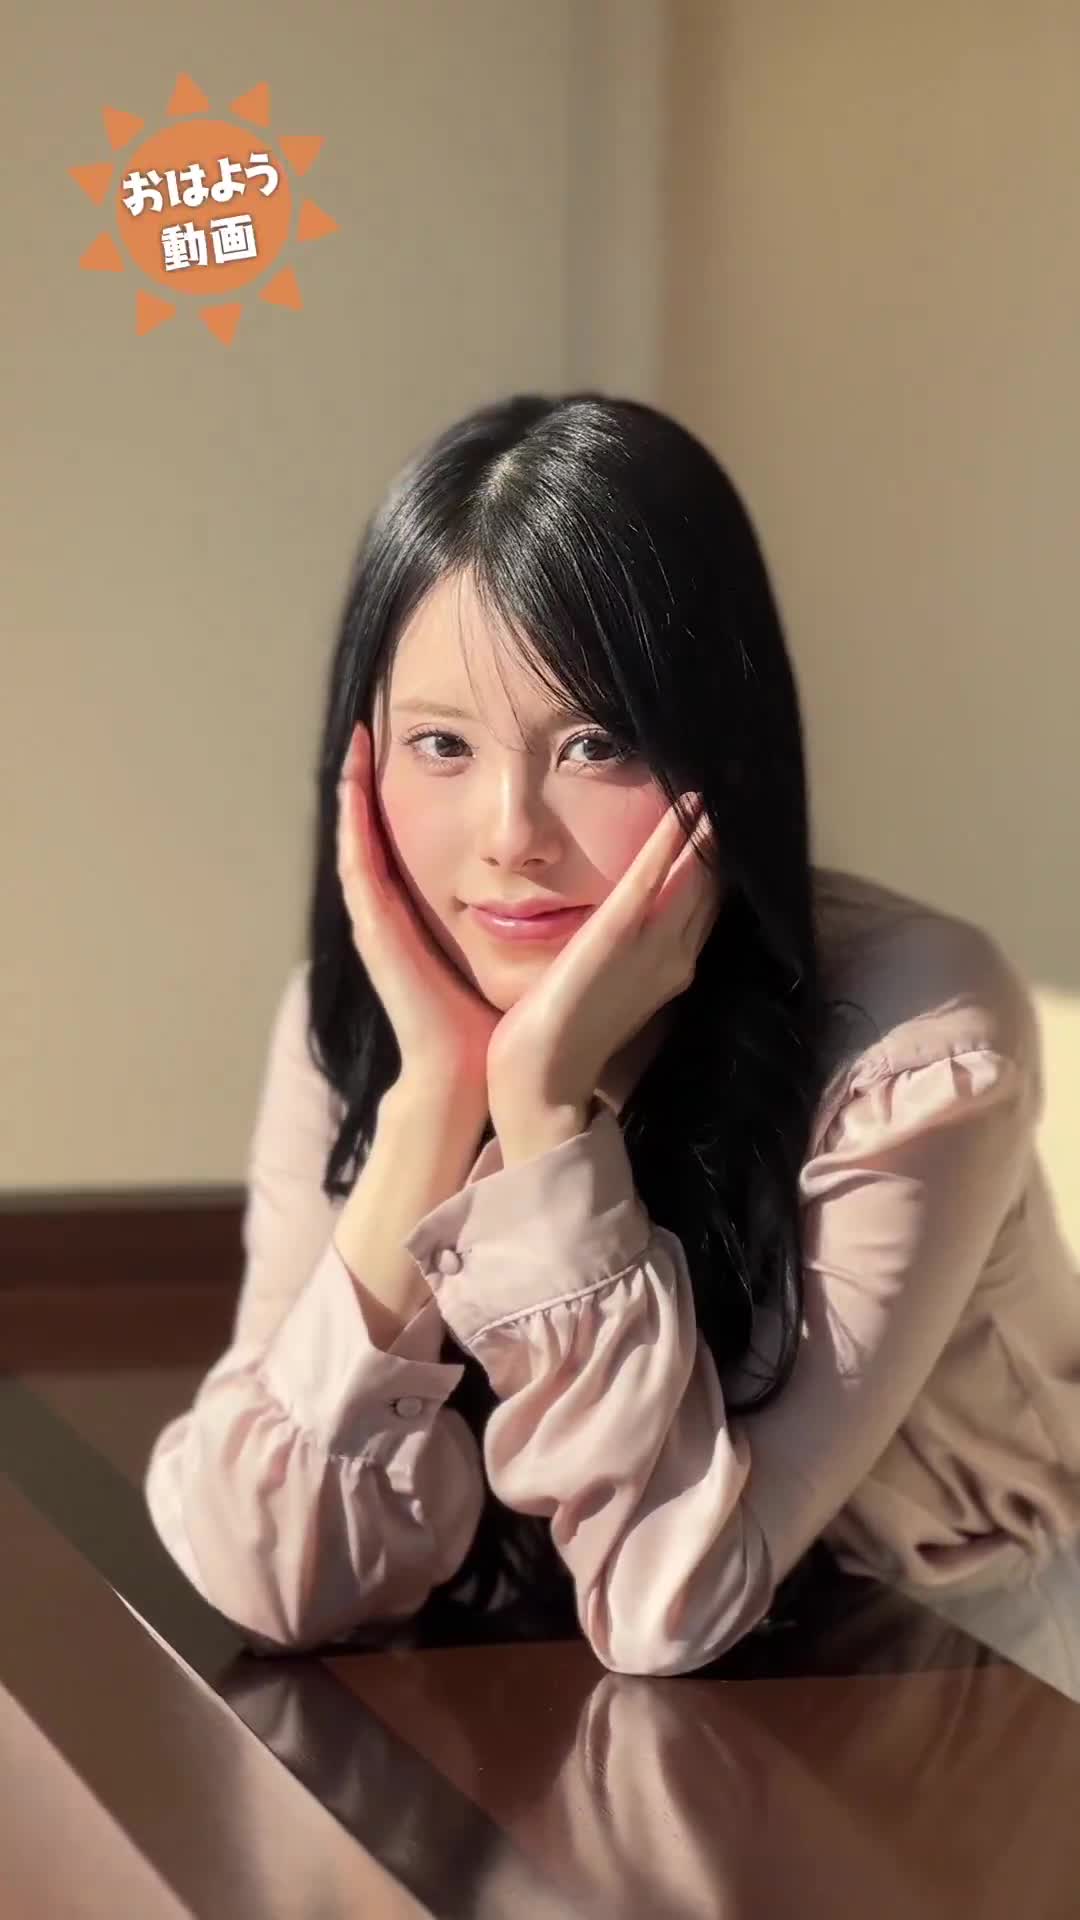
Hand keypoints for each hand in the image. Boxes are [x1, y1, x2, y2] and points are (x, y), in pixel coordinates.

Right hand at [337, 722, 501, 1098]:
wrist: (471, 1070)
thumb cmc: (495, 1016)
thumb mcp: (506, 945)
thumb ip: (524, 912)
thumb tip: (564, 877)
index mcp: (420, 915)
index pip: (404, 841)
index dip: (400, 795)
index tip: (408, 747)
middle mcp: (391, 913)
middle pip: (371, 832)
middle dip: (365, 780)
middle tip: (366, 726)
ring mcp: (376, 920)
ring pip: (356, 838)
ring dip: (352, 788)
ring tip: (355, 738)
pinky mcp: (375, 930)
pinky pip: (357, 863)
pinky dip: (351, 821)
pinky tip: (351, 782)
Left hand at [486, 795, 721, 1121]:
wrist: (541, 1080)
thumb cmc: (562, 1039)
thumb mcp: (606, 988)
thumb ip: (626, 957)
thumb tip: (627, 926)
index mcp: (670, 970)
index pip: (705, 907)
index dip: (718, 866)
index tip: (725, 827)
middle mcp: (674, 957)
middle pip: (711, 888)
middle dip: (723, 844)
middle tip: (736, 797)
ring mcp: (651, 947)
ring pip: (695, 877)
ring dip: (708, 833)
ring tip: (722, 792)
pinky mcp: (616, 934)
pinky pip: (652, 875)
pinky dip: (673, 838)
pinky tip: (688, 807)